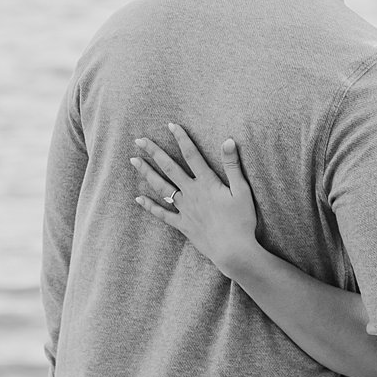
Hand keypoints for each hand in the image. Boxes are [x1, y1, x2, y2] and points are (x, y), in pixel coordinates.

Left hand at [132, 123, 260, 280]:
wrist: (233, 250)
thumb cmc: (241, 220)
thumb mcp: (242, 190)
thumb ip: (232, 165)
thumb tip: (228, 140)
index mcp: (206, 183)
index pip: (191, 155)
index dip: (181, 138)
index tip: (171, 125)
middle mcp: (191, 193)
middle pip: (169, 168)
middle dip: (154, 152)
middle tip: (139, 140)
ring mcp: (184, 209)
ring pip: (161, 187)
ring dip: (146, 173)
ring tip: (133, 161)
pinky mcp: (182, 224)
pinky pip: (162, 214)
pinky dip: (150, 206)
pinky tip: (138, 198)